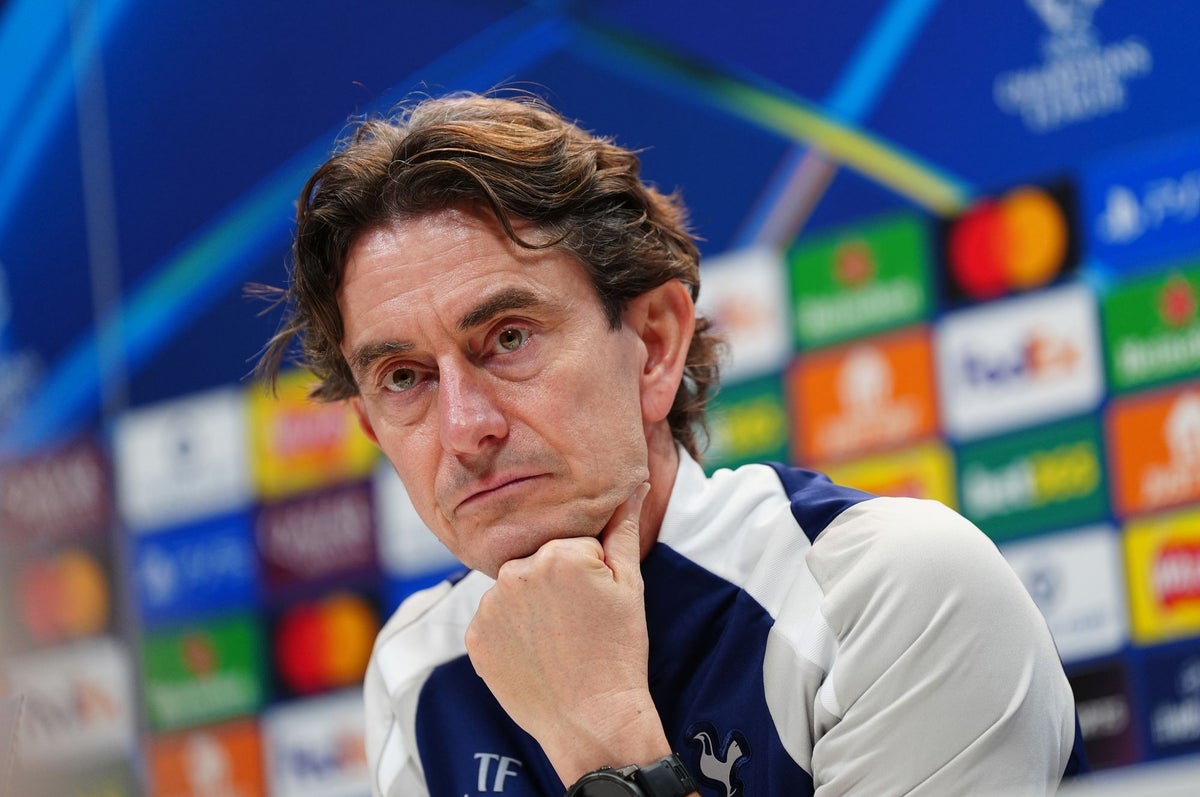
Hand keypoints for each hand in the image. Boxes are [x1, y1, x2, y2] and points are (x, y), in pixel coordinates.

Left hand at [464, 482, 671, 785]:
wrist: (591, 720)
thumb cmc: (619, 651)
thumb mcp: (630, 585)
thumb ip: (623, 528)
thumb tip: (634, 482)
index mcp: (558, 553)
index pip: (570, 544)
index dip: (589, 572)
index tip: (596, 603)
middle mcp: (516, 572)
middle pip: (537, 562)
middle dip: (555, 584)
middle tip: (578, 623)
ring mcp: (489, 606)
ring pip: (513, 590)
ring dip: (529, 606)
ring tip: (556, 641)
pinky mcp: (474, 637)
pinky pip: (492, 619)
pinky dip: (509, 632)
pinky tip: (533, 654)